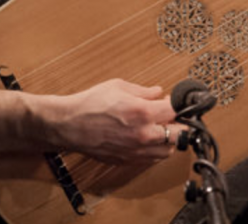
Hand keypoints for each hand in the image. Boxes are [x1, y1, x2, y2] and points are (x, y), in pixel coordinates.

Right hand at [46, 79, 183, 164]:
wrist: (68, 125)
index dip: (178, 104)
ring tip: (159, 128)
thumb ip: (144, 91)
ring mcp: (135, 150)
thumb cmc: (90, 103)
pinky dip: (155, 150)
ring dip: (168, 139)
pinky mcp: (126, 160)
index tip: (175, 101)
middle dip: (180, 124)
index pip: (176, 110)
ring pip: (168, 151)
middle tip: (172, 117)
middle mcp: (143, 134)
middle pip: (179, 135)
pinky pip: (151, 159)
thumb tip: (159, 93)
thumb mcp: (119, 87)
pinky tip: (147, 138)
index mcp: (143, 112)